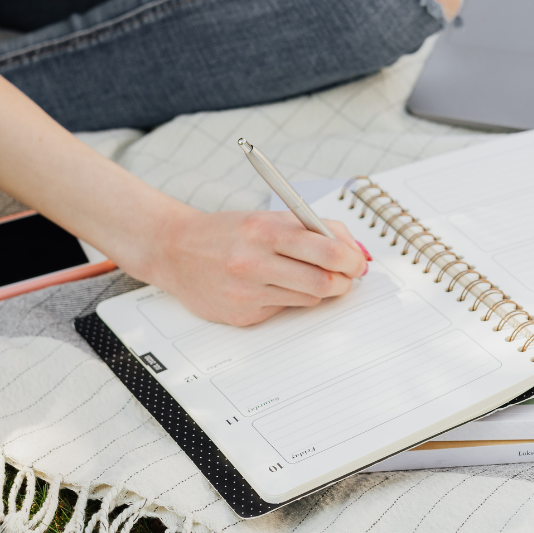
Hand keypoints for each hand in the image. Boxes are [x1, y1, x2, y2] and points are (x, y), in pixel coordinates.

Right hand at [146, 208, 368, 325]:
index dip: (352, 259)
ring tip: (306, 276)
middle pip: (324, 282)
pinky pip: (284, 310)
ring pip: (308, 298)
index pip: (328, 251)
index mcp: (265, 230)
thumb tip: (353, 249)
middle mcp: (255, 262)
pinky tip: (272, 287)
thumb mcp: (267, 217)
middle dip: (345, 281)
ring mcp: (247, 292)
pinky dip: (289, 299)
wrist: (175, 251)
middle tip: (347, 276)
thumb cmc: (227, 232)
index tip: (357, 261)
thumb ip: (312, 228)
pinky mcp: (242, 315)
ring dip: (318, 290)